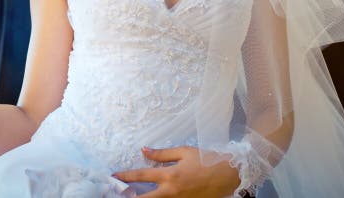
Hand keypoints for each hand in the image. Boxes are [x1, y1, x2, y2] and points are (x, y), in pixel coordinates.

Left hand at [113, 146, 238, 197]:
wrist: (228, 175)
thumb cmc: (206, 160)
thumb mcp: (184, 152)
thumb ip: (162, 153)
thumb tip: (143, 150)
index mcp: (170, 175)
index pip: (142, 175)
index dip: (126, 176)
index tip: (114, 176)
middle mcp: (171, 191)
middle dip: (130, 197)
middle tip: (118, 195)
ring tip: (132, 196)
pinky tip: (153, 196)